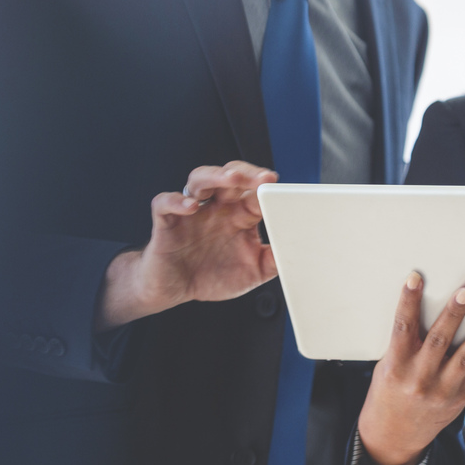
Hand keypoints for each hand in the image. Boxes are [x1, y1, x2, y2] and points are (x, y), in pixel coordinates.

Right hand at [96, 161, 277, 330]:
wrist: (174, 290)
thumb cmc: (211, 275)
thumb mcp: (251, 272)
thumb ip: (274, 260)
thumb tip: (300, 251)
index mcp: (238, 216)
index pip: (254, 192)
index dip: (266, 187)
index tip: (279, 187)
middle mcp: (216, 208)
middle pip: (229, 177)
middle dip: (246, 173)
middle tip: (262, 178)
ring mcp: (191, 212)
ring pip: (200, 179)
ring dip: (215, 176)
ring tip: (231, 180)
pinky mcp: (166, 222)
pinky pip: (165, 202)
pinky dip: (176, 200)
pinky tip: (190, 207)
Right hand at [356, 272, 464, 464]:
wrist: (393, 435)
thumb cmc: (389, 390)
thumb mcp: (387, 365)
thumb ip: (406, 341)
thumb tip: (425, 303)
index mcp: (397, 365)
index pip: (402, 328)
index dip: (408, 302)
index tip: (415, 278)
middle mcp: (421, 378)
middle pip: (440, 341)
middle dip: (454, 314)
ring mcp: (444, 390)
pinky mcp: (462, 398)